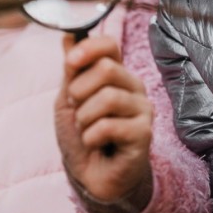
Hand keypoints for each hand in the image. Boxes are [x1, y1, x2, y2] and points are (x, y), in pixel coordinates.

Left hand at [54, 34, 153, 210]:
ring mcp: (142, 109)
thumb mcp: (69, 99)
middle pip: (107, 68)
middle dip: (80, 91)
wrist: (91, 176)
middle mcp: (133, 87)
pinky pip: (109, 126)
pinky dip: (91, 137)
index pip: (110, 45)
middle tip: (78, 109)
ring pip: (108, 97)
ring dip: (84, 117)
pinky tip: (95, 144)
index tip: (69, 63)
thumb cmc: (82, 135)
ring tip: (86, 129)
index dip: (88, 49)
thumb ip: (72, 70)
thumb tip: (68, 35)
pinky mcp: (144, 134)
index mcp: (116, 74)